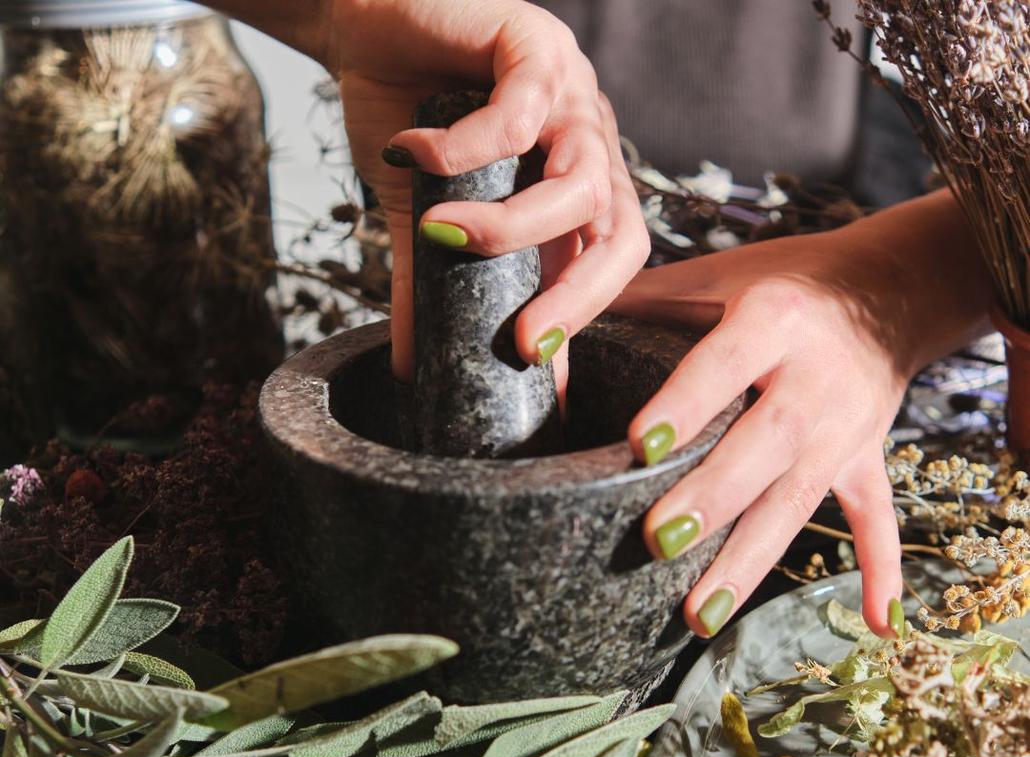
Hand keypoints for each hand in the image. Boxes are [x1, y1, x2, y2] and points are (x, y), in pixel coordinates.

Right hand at [315, 0, 649, 387]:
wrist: (364, 26)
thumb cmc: (406, 116)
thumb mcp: (420, 218)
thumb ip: (428, 286)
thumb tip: (412, 367)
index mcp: (573, 191)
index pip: (604, 267)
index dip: (578, 320)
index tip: (533, 370)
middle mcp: (585, 147)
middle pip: (622, 235)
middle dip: (580, 297)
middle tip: (524, 341)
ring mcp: (570, 96)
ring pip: (582, 181)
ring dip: (514, 225)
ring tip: (445, 238)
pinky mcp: (534, 44)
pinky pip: (520, 110)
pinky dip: (465, 145)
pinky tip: (414, 153)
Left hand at [610, 191, 992, 637]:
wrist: (891, 287)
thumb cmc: (783, 281)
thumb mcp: (717, 274)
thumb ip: (639, 298)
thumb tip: (544, 333)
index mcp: (774, 319)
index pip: (723, 364)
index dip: (685, 403)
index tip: (639, 444)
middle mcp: (816, 376)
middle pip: (763, 445)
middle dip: (712, 496)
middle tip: (656, 541)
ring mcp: (847, 426)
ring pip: (798, 499)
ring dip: (752, 558)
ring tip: (701, 614)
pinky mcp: (867, 458)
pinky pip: (877, 518)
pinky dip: (882, 569)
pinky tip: (878, 623)